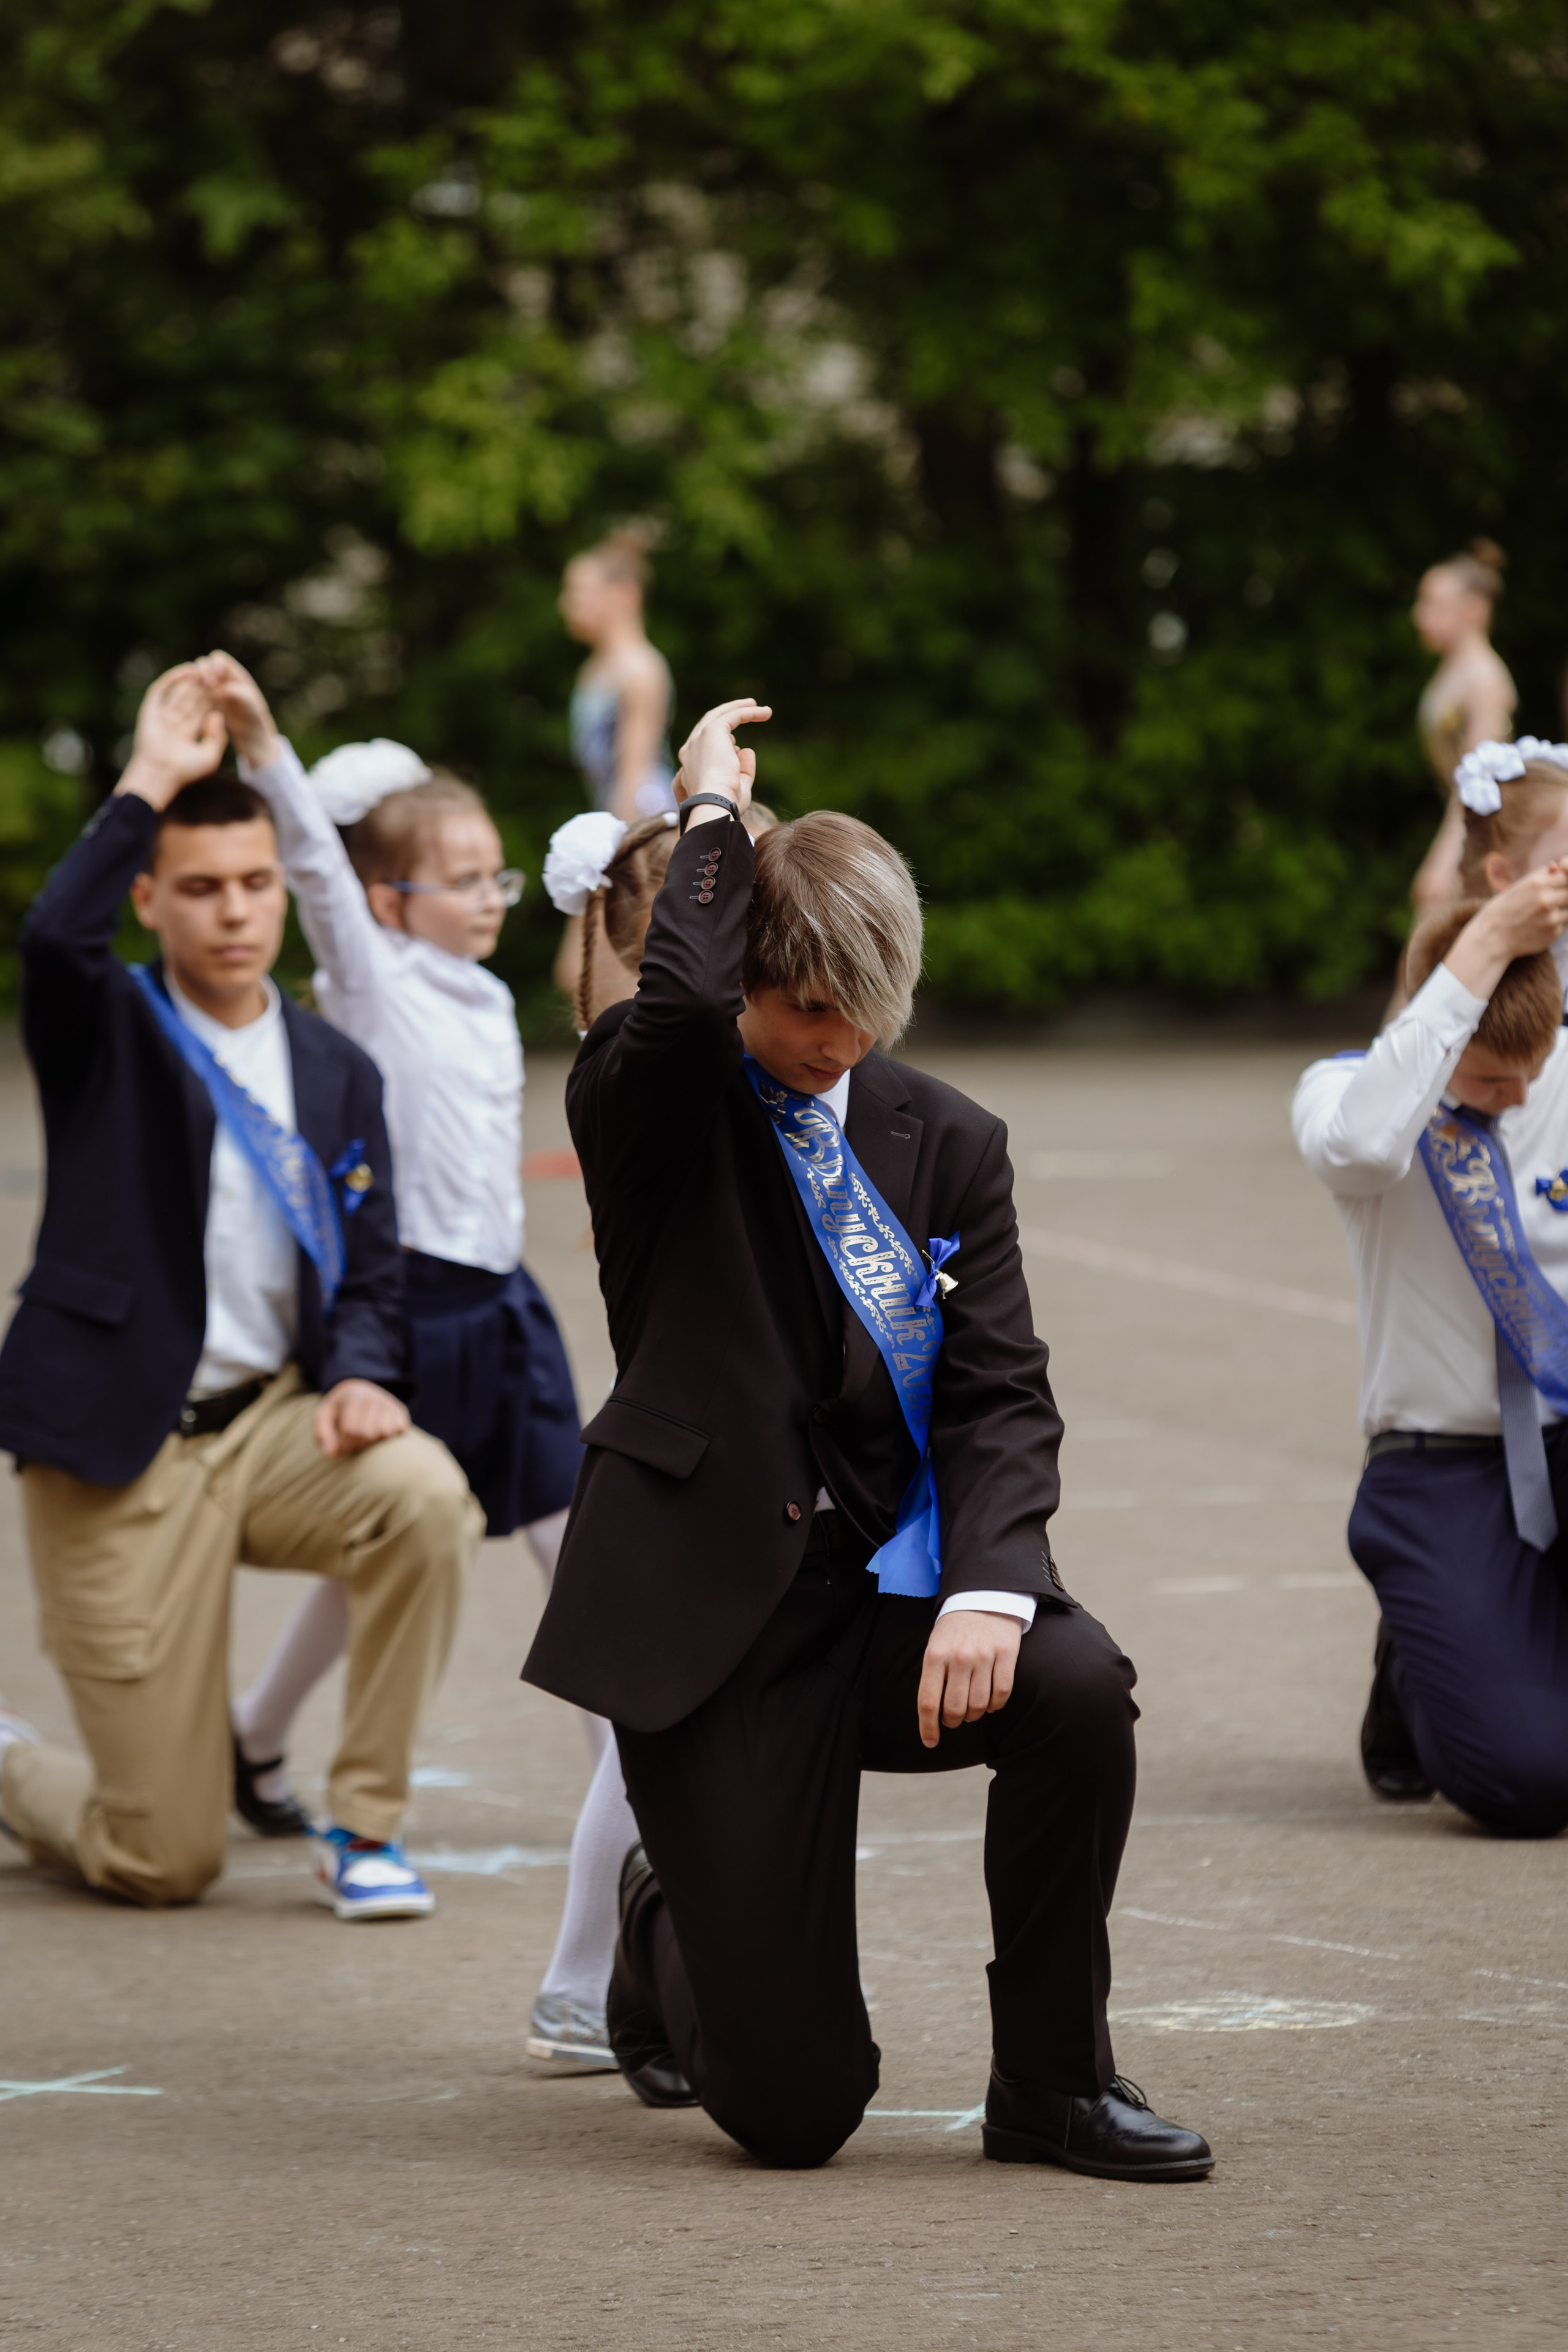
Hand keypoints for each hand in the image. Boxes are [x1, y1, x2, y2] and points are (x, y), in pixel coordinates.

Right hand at [114, 665, 226, 807]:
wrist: (160, 773)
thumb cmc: (185, 771)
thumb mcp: (209, 757)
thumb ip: (217, 738)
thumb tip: (219, 714)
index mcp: (186, 734)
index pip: (202, 711)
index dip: (213, 699)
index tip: (226, 688)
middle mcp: (173, 723)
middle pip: (191, 699)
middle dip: (203, 687)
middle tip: (216, 673)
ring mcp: (161, 716)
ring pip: (178, 692)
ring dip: (191, 680)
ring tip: (205, 668)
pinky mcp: (150, 710)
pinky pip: (161, 689)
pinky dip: (173, 678)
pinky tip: (188, 670)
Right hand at [196, 650, 280, 770]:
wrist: (249, 731)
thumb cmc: (253, 715)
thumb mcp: (250, 703)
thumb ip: (235, 693)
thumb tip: (216, 691)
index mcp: (233, 673)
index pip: (218, 659)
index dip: (214, 665)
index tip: (215, 679)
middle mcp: (220, 677)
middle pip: (203, 664)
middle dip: (201, 671)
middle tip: (206, 685)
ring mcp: (210, 688)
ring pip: (195, 677)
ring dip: (193, 682)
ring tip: (196, 693)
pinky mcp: (204, 700)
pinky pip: (193, 692)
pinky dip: (190, 693)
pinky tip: (191, 702)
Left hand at [313, 1379, 410, 1457]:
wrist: (357, 1392)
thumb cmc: (338, 1410)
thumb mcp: (324, 1417)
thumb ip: (323, 1435)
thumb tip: (331, 1454)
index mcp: (354, 1396)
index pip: (351, 1429)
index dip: (344, 1445)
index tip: (340, 1448)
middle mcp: (374, 1396)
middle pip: (368, 1433)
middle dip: (357, 1445)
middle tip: (351, 1445)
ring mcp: (389, 1403)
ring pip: (384, 1433)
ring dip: (372, 1442)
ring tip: (362, 1438)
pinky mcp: (400, 1410)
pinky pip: (399, 1430)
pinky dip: (388, 1437)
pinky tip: (377, 1434)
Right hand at [673, 698, 770, 821]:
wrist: (715, 803)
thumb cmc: (725, 804)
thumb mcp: (738, 787)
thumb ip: (743, 769)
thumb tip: (746, 749)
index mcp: (691, 765)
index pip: (704, 745)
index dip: (720, 742)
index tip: (735, 746)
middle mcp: (691, 749)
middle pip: (709, 724)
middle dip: (729, 715)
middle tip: (748, 709)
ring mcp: (699, 738)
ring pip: (719, 715)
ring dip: (741, 709)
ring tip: (762, 710)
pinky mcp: (711, 731)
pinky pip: (732, 716)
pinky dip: (749, 712)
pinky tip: (765, 713)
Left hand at [916, 1610, 1021, 1748]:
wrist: (983, 1596)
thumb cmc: (955, 1629)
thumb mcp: (935, 1646)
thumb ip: (933, 1677)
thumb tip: (933, 1715)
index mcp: (935, 1655)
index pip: (928, 1702)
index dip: (928, 1727)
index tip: (931, 1742)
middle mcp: (959, 1657)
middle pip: (955, 1709)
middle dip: (954, 1721)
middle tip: (955, 1719)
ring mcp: (984, 1656)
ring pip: (979, 1705)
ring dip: (975, 1715)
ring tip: (972, 1709)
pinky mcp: (1006, 1654)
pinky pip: (1002, 1694)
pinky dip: (995, 1705)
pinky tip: (990, 1702)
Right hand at [1445, 863, 1567, 997]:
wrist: (1491, 938)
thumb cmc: (1503, 909)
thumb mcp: (1518, 886)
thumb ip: (1541, 876)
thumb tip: (1557, 866)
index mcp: (1537, 883)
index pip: (1567, 874)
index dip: (1565, 878)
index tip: (1559, 883)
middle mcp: (1547, 899)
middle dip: (1564, 894)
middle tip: (1553, 898)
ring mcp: (1552, 917)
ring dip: (1564, 908)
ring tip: (1546, 911)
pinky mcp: (1554, 932)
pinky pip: (1565, 923)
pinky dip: (1558, 921)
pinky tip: (1541, 924)